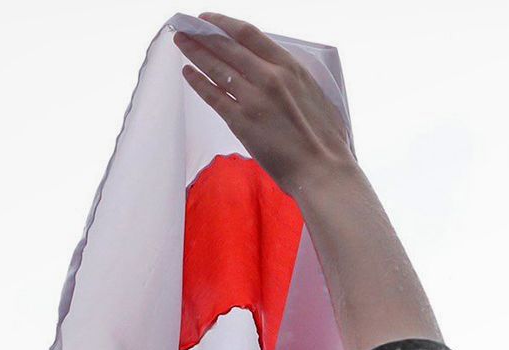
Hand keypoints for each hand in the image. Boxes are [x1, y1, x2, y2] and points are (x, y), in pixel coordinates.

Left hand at [174, 14, 354, 196]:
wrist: (322, 170)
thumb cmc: (326, 138)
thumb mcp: (316, 94)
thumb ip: (293, 79)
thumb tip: (278, 72)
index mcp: (290, 67)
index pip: (249, 35)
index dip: (224, 23)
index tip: (209, 19)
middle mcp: (269, 77)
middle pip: (227, 47)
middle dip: (203, 34)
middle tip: (186, 27)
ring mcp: (254, 99)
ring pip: (217, 69)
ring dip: (196, 53)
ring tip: (182, 43)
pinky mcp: (242, 123)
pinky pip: (214, 97)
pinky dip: (198, 83)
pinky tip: (187, 73)